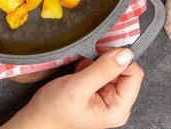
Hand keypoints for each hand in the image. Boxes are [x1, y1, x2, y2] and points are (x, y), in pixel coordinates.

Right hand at [3, 48, 143, 128]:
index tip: (101, 50)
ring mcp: (107, 96)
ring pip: (112, 66)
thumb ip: (103, 70)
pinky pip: (101, 69)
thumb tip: (125, 53)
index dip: (119, 58)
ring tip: (79, 73)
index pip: (134, 73)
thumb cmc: (54, 111)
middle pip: (124, 69)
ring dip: (95, 63)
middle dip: (105, 61)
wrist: (36, 120)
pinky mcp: (97, 90)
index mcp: (118, 108)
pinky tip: (78, 73)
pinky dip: (89, 65)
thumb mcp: (78, 88)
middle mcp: (116, 103)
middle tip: (86, 64)